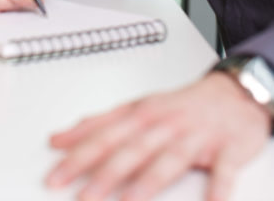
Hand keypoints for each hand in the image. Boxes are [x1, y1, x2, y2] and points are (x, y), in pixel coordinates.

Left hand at [46, 72, 271, 200]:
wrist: (231, 94)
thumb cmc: (178, 106)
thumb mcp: (134, 108)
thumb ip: (96, 125)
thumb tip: (58, 139)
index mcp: (141, 114)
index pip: (103, 136)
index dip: (78, 156)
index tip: (55, 175)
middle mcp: (164, 124)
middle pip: (131, 150)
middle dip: (104, 174)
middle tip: (82, 197)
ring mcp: (195, 137)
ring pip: (168, 160)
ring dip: (147, 182)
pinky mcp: (227, 149)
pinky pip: (222, 171)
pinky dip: (217, 188)